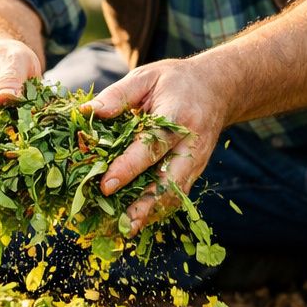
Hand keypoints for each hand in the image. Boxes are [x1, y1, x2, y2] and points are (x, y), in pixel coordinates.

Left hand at [83, 59, 231, 233]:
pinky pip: (176, 195)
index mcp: (178, 117)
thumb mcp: (146, 77)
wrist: (218, 89)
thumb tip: (87, 114)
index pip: (151, 146)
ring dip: (151, 213)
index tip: (106, 185)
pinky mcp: (195, 171)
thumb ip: (118, 95)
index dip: (128, 168)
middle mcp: (191, 144)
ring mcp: (196, 161)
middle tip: (120, 221)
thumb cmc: (175, 81)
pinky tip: (135, 221)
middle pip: (170, 180)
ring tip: (125, 229)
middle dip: (145, 203)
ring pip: (175, 194)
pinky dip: (157, 210)